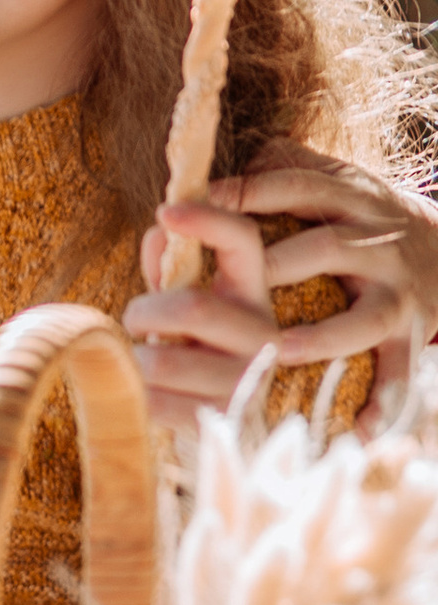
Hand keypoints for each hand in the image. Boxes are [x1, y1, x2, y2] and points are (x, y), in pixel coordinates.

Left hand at [123, 142, 437, 428]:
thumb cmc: (350, 216)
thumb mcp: (324, 180)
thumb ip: (271, 173)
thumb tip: (204, 176)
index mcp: (347, 201)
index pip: (299, 188)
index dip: (252, 193)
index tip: (196, 205)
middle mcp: (374, 246)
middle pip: (328, 249)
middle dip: (281, 262)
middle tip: (232, 281)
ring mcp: (394, 295)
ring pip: (364, 316)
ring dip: (322, 336)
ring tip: (279, 351)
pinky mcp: (407, 337)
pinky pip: (398, 373)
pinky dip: (381, 403)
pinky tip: (356, 431)